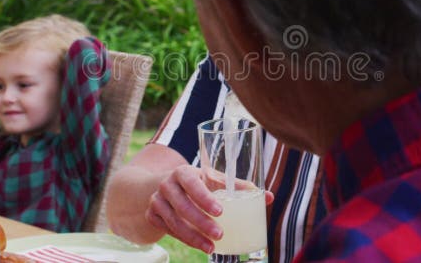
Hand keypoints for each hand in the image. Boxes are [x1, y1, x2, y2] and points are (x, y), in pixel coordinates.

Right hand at [144, 164, 273, 253]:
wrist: (162, 185)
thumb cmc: (196, 183)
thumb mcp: (213, 180)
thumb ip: (238, 187)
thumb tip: (269, 197)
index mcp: (183, 172)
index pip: (192, 183)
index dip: (204, 197)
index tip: (221, 212)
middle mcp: (167, 184)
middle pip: (183, 206)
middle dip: (202, 223)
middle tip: (220, 235)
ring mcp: (156, 200)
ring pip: (174, 222)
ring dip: (193, 237)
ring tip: (212, 248)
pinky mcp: (151, 215)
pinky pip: (168, 231)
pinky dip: (184, 239)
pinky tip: (198, 244)